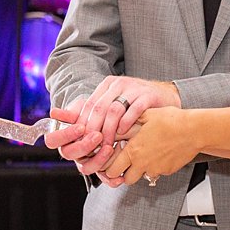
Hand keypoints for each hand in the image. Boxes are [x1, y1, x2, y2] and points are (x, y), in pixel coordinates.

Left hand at [45, 76, 180, 175]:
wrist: (167, 96)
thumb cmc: (138, 104)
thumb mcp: (115, 103)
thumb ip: (94, 111)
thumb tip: (63, 119)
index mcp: (108, 85)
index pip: (89, 104)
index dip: (83, 124)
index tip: (81, 141)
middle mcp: (119, 84)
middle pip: (99, 107)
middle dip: (94, 129)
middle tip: (92, 146)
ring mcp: (134, 88)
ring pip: (114, 109)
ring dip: (109, 129)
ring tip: (108, 144)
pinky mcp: (148, 95)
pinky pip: (134, 109)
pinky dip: (127, 123)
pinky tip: (125, 134)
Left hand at [101, 108, 199, 185]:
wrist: (194, 131)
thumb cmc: (171, 120)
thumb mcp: (145, 116)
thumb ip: (127, 122)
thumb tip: (115, 126)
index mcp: (133, 150)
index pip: (112, 169)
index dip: (109, 167)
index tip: (112, 161)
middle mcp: (142, 163)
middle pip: (125, 179)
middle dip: (122, 174)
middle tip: (125, 165)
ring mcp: (155, 169)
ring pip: (141, 177)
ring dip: (140, 171)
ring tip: (145, 157)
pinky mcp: (167, 171)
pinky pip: (156, 172)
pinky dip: (155, 167)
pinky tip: (160, 153)